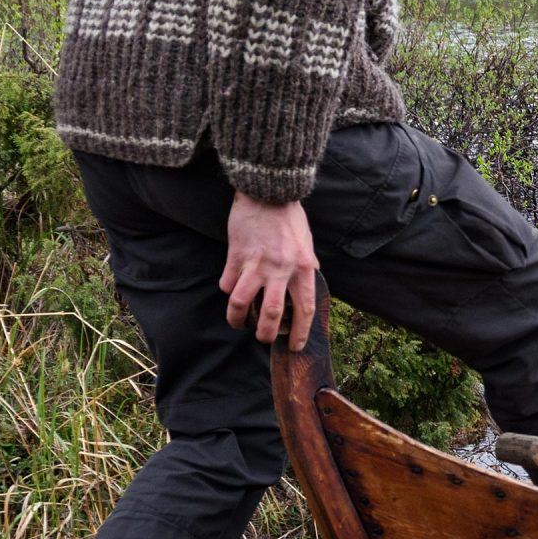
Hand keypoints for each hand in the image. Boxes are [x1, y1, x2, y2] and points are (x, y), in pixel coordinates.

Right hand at [223, 193, 318, 344]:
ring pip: (240, 302)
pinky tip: (231, 289)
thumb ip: (308, 266)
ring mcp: (256, 263)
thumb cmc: (289, 218)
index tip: (294, 346)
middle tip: (262, 339)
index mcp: (304, 267)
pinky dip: (227, 290)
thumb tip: (309, 285)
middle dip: (265, 334)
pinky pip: (227, 283)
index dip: (299, 332)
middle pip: (271, 313)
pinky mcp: (235, 256)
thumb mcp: (307, 243)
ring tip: (238, 323)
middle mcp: (281, 269)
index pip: (304, 308)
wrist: (268, 192)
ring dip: (236, 319)